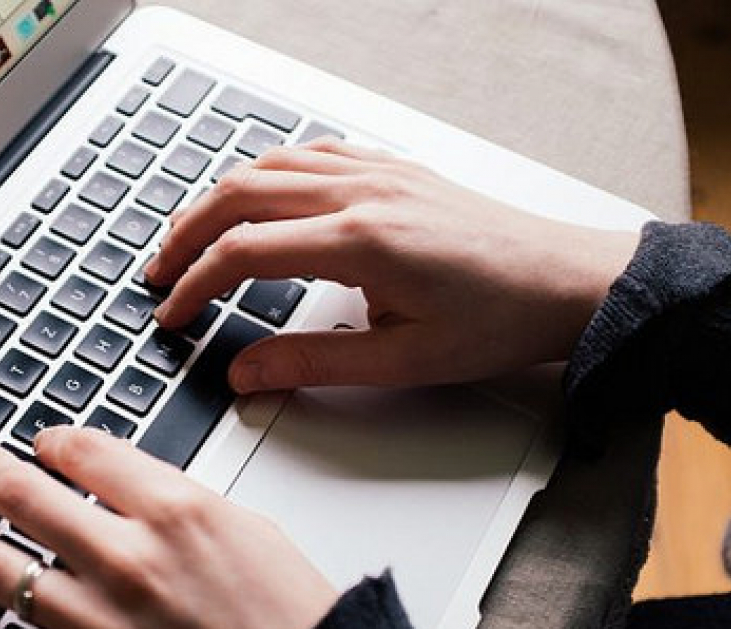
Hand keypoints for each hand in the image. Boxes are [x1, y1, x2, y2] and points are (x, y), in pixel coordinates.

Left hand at [0, 428, 337, 628]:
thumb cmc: (295, 626)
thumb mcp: (250, 531)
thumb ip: (178, 502)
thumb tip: (126, 487)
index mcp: (174, 511)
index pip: (87, 452)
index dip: (56, 441)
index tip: (48, 445)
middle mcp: (126, 562)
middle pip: (30, 498)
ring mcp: (97, 628)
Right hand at [146, 139, 639, 392]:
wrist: (571, 283)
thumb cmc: (501, 320)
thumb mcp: (403, 361)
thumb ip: (314, 364)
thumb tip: (246, 372)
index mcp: (362, 241)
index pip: (245, 253)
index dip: (195, 285)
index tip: (173, 315)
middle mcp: (365, 193)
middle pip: (242, 194)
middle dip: (187, 234)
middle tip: (159, 272)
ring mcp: (381, 173)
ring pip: (271, 166)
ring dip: (221, 198)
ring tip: (192, 236)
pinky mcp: (396, 171)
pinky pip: (312, 154)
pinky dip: (269, 173)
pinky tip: (260, 196)